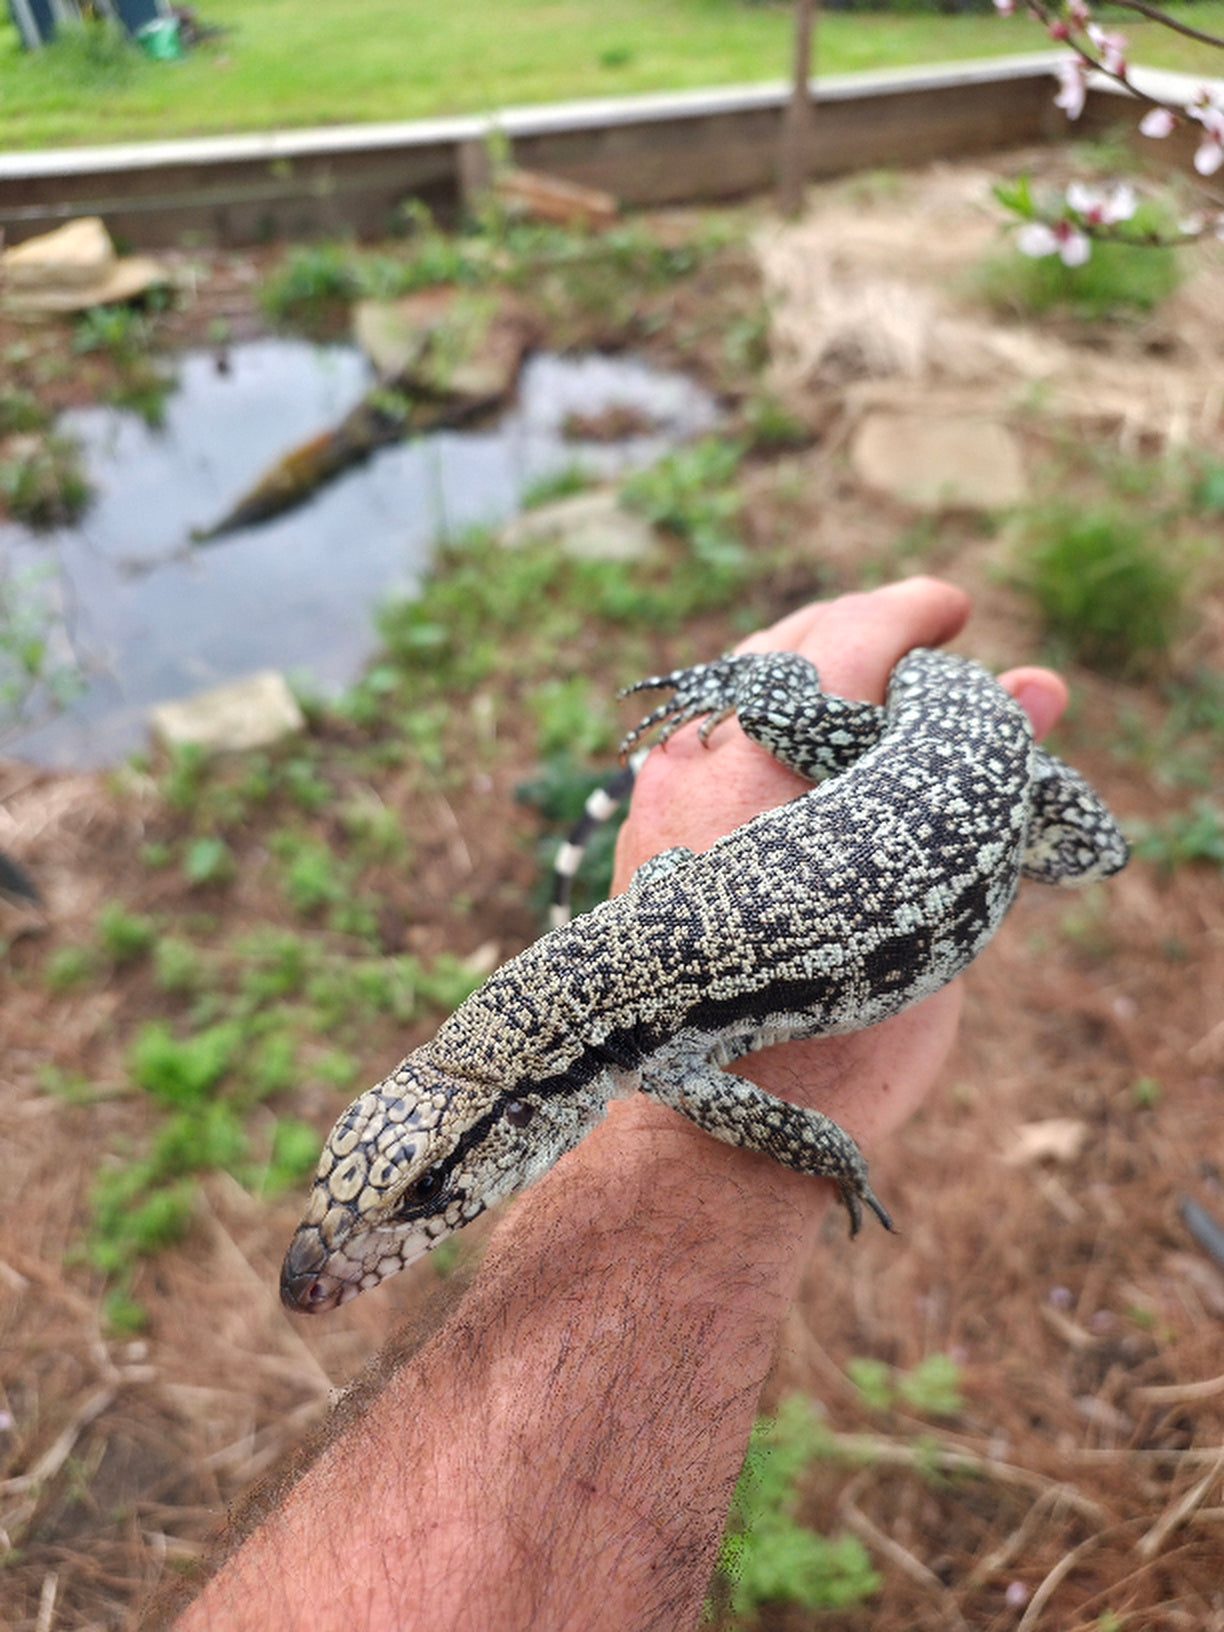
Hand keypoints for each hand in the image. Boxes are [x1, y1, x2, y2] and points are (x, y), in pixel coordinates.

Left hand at [611, 576, 1067, 1155]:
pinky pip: (707, 737)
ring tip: (875, 683)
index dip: (909, 613)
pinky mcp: (643, 827)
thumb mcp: (933, 901)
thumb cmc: (839, 1036)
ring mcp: (660, 794)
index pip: (845, 641)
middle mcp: (702, 766)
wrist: (718, 1134)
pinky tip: (809, 743)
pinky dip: (766, 724)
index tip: (954, 608)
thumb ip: (976, 782)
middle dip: (861, 631)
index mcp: (771, 770)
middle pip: (786, 647)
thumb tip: (1039, 686)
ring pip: (739, 687)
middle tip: (928, 638)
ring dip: (812, 671)